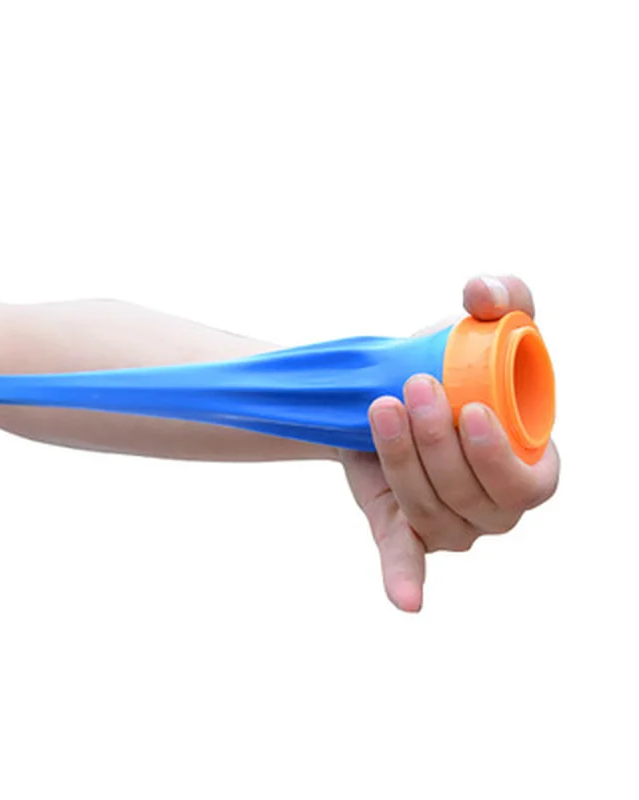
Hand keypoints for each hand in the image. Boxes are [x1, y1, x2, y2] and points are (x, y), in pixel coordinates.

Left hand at [340, 275, 559, 611]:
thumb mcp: (484, 326)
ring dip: (403, 461)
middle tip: (412, 389)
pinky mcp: (403, 525)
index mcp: (531, 467)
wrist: (393, 387)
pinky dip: (405, 578)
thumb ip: (502, 299)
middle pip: (472, 498)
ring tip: (381, 407)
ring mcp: (450, 523)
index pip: (527, 483)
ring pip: (430, 510)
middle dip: (438, 446)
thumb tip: (482, 295)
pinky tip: (406, 601)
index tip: (467, 408)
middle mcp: (496, 507)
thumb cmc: (452, 363)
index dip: (498, 454)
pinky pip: (407, 557)